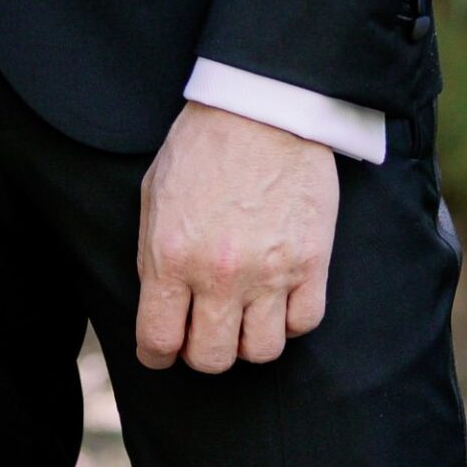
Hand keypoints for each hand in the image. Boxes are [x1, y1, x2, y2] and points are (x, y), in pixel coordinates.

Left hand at [136, 101, 338, 372]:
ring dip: (246, 341)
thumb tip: (158, 308)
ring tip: (241, 316)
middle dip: (201, 352)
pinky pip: (302, 324)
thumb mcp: (154, 196)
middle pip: (212, 358)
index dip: (157, 353)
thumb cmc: (201, 146)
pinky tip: (277, 300)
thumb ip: (153, 257)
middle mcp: (220, 273)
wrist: (260, 108)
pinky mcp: (312, 263)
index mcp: (172, 255)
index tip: (162, 351)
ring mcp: (270, 272)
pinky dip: (288, 322)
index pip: (159, 339)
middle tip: (202, 331)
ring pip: (260, 352)